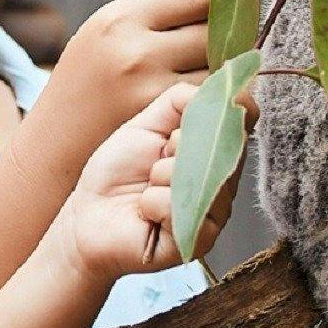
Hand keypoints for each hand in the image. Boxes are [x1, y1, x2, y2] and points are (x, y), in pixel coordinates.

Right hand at [45, 0, 209, 143]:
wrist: (58, 140)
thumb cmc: (86, 77)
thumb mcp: (104, 28)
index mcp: (120, 19)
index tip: (217, 7)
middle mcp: (135, 52)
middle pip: (213, 30)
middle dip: (224, 34)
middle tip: (220, 40)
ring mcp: (150, 89)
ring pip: (218, 66)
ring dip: (224, 65)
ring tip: (208, 67)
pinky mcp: (163, 120)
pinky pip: (209, 96)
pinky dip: (215, 92)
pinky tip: (202, 92)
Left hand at [49, 81, 226, 281]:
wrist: (88, 216)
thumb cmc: (116, 171)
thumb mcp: (146, 124)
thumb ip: (181, 100)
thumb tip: (221, 87)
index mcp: (214, 151)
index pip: (240, 120)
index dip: (212, 115)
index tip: (175, 127)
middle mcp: (223, 181)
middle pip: (224, 147)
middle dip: (178, 145)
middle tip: (154, 159)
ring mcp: (215, 212)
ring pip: (202, 177)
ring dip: (162, 175)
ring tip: (146, 185)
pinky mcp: (201, 240)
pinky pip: (182, 208)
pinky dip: (153, 203)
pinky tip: (144, 210)